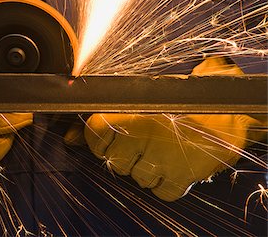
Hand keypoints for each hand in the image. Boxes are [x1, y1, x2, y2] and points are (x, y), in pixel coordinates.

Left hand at [84, 57, 264, 200]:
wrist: (223, 111)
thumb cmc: (178, 102)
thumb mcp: (139, 100)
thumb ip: (101, 120)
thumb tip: (69, 139)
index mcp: (133, 112)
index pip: (95, 133)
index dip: (98, 138)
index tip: (107, 137)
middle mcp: (145, 136)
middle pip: (114, 159)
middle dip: (122, 153)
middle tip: (140, 142)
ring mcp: (164, 159)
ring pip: (135, 177)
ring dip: (144, 167)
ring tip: (160, 150)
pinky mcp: (182, 178)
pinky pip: (159, 191)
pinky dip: (163, 182)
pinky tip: (171, 164)